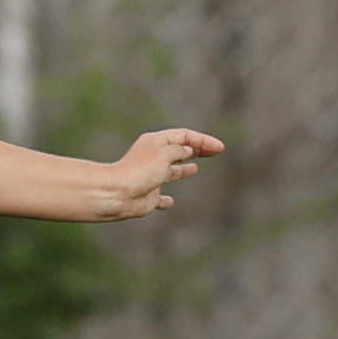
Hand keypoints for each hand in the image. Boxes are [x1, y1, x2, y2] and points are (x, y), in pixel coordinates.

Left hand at [107, 129, 224, 218]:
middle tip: (216, 152)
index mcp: (155, 142)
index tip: (219, 148)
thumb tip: (188, 150)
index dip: (203, 141)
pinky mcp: (148, 196)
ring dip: (183, 169)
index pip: (184, 136)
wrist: (117, 194)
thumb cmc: (140, 171)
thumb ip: (179, 150)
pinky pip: (159, 197)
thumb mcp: (165, 153)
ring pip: (170, 171)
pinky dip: (166, 199)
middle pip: (179, 151)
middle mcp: (153, 157)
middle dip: (197, 150)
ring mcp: (150, 177)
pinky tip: (170, 202)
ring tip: (195, 169)